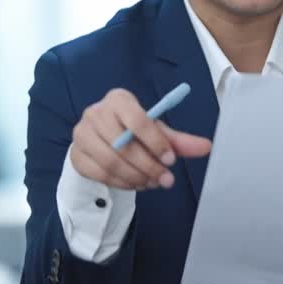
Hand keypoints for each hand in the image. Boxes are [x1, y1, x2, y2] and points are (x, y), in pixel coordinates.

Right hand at [70, 88, 211, 190]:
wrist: (101, 139)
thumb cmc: (132, 131)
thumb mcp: (156, 132)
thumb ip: (179, 140)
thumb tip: (206, 147)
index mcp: (118, 99)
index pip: (138, 120)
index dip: (156, 143)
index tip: (170, 160)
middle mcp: (96, 112)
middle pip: (123, 145)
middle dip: (148, 166)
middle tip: (165, 180)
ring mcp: (82, 134)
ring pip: (111, 162)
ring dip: (136, 177)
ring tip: (151, 183)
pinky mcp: (76, 154)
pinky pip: (100, 174)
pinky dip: (121, 183)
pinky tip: (135, 184)